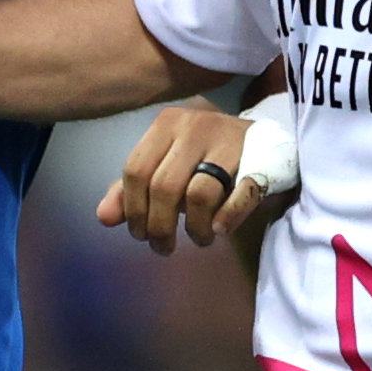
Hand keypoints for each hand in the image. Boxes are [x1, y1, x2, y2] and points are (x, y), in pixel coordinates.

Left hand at [99, 103, 286, 252]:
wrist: (267, 142)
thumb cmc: (206, 157)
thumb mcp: (167, 165)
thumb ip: (132, 190)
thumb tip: (104, 217)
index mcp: (167, 124)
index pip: (135, 171)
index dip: (133, 210)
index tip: (140, 234)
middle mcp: (195, 126)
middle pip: (163, 187)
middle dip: (159, 227)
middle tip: (164, 246)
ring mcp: (229, 141)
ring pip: (198, 194)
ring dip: (194, 228)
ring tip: (199, 238)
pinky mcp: (260, 159)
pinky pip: (239, 196)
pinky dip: (226, 218)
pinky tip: (219, 230)